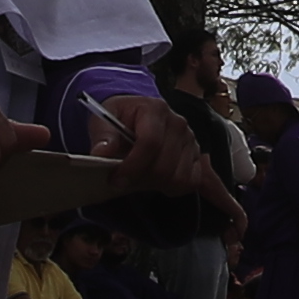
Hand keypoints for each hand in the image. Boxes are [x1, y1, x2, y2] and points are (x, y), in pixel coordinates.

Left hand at [101, 90, 222, 205]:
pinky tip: (157, 183)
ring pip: (179, 178)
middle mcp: (179, 124)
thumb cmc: (120, 119)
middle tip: (122, 182)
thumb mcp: (102, 120)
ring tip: (139, 180)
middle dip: (141, 180)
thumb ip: (102, 136)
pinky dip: (175, 188)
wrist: (136, 116)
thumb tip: (101, 153)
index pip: (150, 143)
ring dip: (156, 185)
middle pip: (164, 165)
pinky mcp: (197, 157)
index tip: (115, 179)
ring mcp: (191, 141)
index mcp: (155, 110)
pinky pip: (192, 182)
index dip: (132, 166)